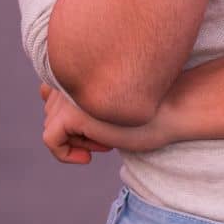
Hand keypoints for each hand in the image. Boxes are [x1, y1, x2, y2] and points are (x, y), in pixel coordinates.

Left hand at [39, 82, 171, 162]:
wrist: (174, 109)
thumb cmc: (149, 106)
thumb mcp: (110, 98)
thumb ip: (82, 94)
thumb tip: (49, 103)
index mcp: (80, 65)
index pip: (50, 92)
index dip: (71, 115)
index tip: (100, 126)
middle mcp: (71, 74)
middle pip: (51, 111)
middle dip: (75, 129)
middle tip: (107, 138)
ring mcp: (70, 93)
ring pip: (52, 126)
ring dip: (76, 140)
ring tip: (106, 143)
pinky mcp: (73, 114)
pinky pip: (51, 141)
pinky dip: (65, 154)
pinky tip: (88, 158)